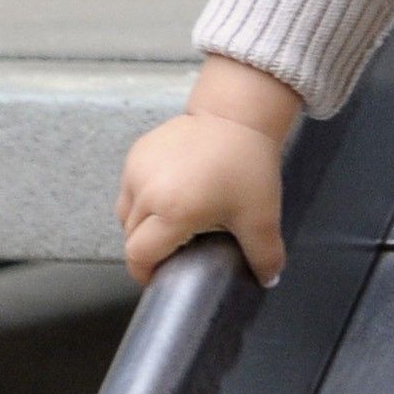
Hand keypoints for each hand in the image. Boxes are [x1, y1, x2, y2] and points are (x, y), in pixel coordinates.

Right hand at [118, 60, 299, 288]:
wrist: (237, 113)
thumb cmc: (247, 165)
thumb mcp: (261, 216)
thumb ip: (264, 255)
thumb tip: (268, 280)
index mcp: (172, 212)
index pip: (139, 255)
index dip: (145, 271)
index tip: (161, 275)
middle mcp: (146, 191)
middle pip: (131, 236)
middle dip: (146, 249)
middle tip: (173, 248)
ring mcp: (137, 169)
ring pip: (125, 213)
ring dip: (141, 224)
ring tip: (169, 222)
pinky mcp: (136, 152)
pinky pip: (129, 187)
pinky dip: (141, 197)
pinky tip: (167, 194)